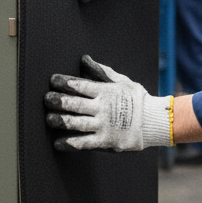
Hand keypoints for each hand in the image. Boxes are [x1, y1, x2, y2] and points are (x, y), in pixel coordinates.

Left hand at [45, 56, 171, 151]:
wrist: (154, 121)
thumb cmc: (137, 99)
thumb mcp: (121, 81)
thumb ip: (101, 72)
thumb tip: (84, 59)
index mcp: (105, 91)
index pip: (79, 85)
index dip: (64, 82)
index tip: (53, 81)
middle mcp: (102, 108)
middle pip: (74, 104)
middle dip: (57, 101)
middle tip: (47, 99)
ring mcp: (103, 125)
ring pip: (75, 123)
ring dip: (59, 120)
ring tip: (48, 118)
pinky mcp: (105, 140)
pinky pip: (83, 142)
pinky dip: (69, 143)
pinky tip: (58, 143)